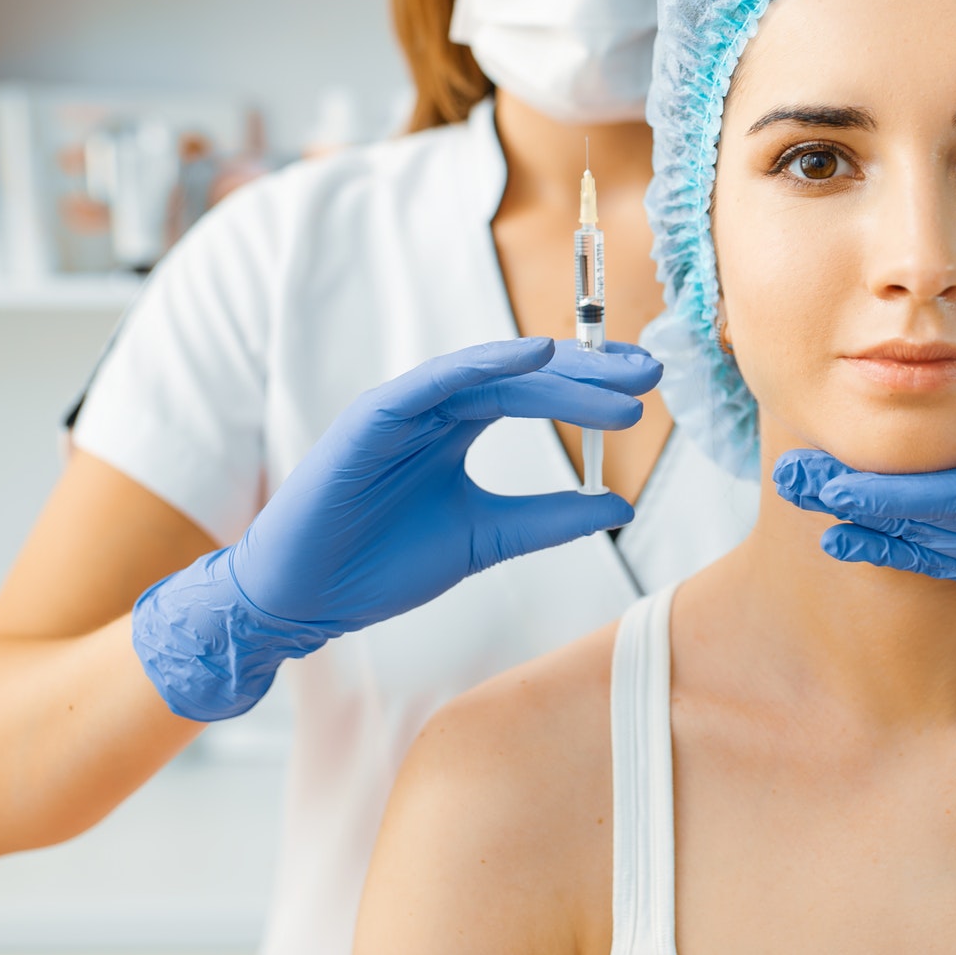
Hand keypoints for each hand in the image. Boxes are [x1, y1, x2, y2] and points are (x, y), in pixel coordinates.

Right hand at [134, 337, 659, 719]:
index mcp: (459, 428)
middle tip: (650, 375)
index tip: (645, 391)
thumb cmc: (381, 565)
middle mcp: (437, 409)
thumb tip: (621, 504)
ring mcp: (405, 407)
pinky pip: (434, 381)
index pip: (537, 393)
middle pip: (525, 377)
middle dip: (590, 374)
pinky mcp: (373, 417)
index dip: (591, 388)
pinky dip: (484, 365)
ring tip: (617, 378)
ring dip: (557, 372)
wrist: (304, 599)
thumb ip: (550, 519)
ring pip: (492, 374)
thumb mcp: (486, 538)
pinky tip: (533, 355)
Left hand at [771, 362, 955, 645]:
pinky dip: (894, 551)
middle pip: (931, 527)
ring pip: (930, 551)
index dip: (902, 494)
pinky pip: (944, 567)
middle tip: (790, 480)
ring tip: (802, 503)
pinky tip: (846, 538)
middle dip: (858, 504)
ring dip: (864, 527)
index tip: (842, 482)